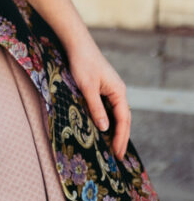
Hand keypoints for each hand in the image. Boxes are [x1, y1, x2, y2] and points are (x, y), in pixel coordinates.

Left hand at [67, 39, 130, 159]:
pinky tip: (103, 128)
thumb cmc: (82, 63)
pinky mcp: (103, 87)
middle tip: (117, 156)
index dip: (121, 137)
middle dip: (121, 137)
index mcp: (118, 91)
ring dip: (115, 129)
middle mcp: (118, 91)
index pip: (123, 119)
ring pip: (116, 113)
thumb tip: (105, 128)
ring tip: (112, 147)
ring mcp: (111, 89)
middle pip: (123, 118)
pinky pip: (109, 107)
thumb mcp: (87, 88)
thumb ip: (96, 108)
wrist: (77, 44)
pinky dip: (108, 119)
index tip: (117, 153)